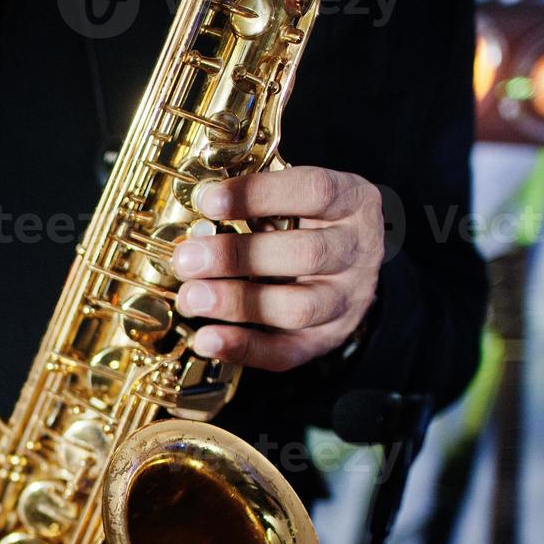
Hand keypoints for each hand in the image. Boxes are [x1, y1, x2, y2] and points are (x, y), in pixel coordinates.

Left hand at [171, 166, 385, 371]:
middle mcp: (356, 252)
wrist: (349, 269)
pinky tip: (206, 339)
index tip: (209, 201)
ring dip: (237, 303)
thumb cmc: (309, 225)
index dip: (259, 194)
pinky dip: (243, 348)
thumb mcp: (297, 199)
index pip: (314, 191)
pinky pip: (286, 351)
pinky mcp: (325, 339)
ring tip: (191, 297)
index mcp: (351, 203)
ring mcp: (345, 300)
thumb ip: (257, 203)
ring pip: (298, 308)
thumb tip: (196, 215)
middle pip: (305, 254)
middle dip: (237, 257)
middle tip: (187, 259)